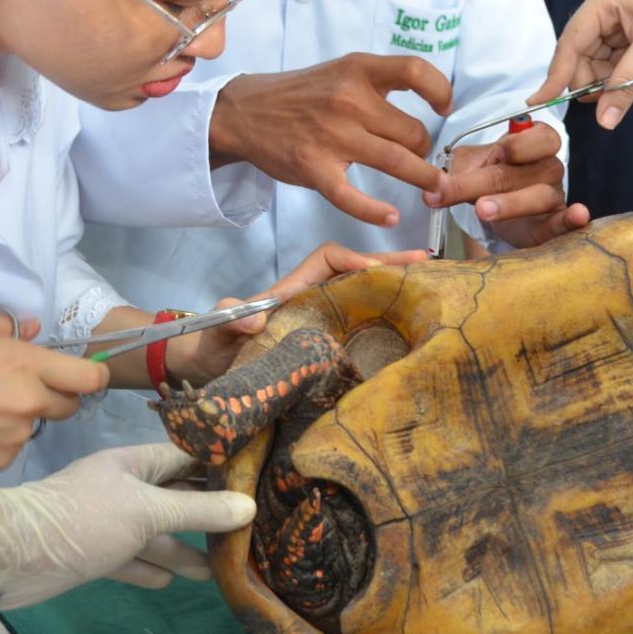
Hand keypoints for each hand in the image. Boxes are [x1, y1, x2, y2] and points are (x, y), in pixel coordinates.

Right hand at [0, 312, 109, 474]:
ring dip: (23, 418)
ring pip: (37, 426)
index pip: (91, 378)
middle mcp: (29, 403)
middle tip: (20, 388)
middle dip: (54, 395)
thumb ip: (6, 325)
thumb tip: (35, 331)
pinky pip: (12, 449)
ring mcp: (15, 436)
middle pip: (70, 405)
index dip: (91, 375)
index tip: (79, 375)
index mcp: (27, 366)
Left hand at [0, 443, 255, 609]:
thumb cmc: (83, 520)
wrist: (11, 556)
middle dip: (209, 512)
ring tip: (220, 567)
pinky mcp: (95, 553)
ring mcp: (110, 522)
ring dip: (185, 548)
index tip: (257, 476)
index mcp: (135, 463)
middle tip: (249, 529)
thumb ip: (197, 510)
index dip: (221, 465)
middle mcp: (125, 488)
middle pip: (176, 496)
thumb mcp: (147, 512)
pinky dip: (151, 568)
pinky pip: (133, 558)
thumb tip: (249, 507)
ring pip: (157, 533)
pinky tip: (171, 581)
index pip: (188, 457)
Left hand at [176, 243, 429, 382]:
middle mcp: (311, 303)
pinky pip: (359, 330)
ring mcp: (320, 325)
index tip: (375, 270)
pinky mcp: (324, 349)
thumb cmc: (211, 347)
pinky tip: (407, 332)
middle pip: (355, 275)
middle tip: (426, 264)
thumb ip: (230, 318)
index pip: (328, 259)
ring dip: (393, 292)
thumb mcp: (216, 332)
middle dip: (389, 266)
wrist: (203, 375)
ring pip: (362, 300)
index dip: (353, 258)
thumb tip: (254, 317)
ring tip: (429, 290)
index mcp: (292, 291)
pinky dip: (384, 325)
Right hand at [212, 53, 452, 226]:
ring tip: (435, 188)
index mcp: (358, 71)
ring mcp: (331, 136)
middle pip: (412, 130)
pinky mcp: (314, 168)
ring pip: (396, 161)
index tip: (445, 107)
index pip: (414, 70)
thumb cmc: (302, 96)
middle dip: (426, 150)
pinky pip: (352, 196)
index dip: (439, 89)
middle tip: (426, 160)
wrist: (245, 113)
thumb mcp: (341, 73)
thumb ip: (378, 85)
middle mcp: (348, 99)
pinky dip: (375, 212)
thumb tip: (429, 102)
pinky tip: (391, 217)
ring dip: (422, 178)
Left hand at [429, 121, 589, 248]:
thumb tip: (435, 185)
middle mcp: (549, 165)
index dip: (507, 147)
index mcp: (534, 141)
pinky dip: (572, 220)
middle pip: (517, 172)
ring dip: (509, 203)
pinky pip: (565, 222)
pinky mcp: (554, 224)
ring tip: (483, 210)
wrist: (497, 208)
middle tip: (448, 193)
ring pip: (537, 196)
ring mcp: (554, 195)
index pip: (531, 137)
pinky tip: (578, 215)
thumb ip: (455, 170)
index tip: (488, 157)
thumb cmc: (489, 179)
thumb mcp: (470, 166)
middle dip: (478, 183)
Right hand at [531, 0, 632, 130]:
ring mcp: (621, 16)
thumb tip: (603, 121)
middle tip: (602, 104)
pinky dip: (619, 74)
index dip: (556, 74)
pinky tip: (628, 84)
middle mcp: (607, 4)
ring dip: (606, 79)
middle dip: (589, 79)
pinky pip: (615, 58)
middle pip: (581, 51)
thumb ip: (625, 84)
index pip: (570, 40)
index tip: (540, 102)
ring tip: (620, 93)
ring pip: (599, 58)